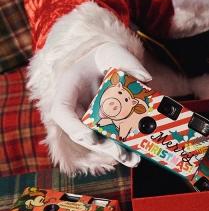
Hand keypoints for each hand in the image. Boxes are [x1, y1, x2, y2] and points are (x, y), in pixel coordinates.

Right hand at [51, 42, 151, 166]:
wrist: (108, 62)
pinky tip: (136, 155)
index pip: (62, 110)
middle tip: (120, 153)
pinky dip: (121, 147)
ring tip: (132, 160)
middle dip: (101, 146)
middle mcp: (76, 105)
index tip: (91, 137)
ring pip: (95, 140)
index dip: (73, 127)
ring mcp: (88, 116)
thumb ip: (127, 61)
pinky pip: (109, 138)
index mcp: (70, 86)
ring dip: (113, 152)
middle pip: (81, 133)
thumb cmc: (107, 56)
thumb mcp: (115, 51)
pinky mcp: (103, 123)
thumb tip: (145, 78)